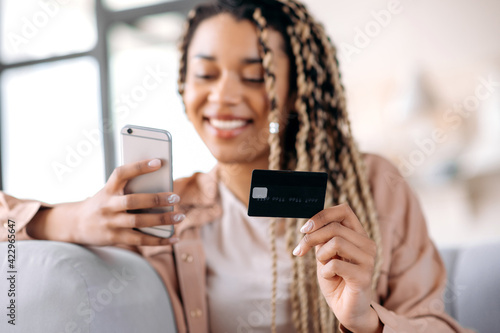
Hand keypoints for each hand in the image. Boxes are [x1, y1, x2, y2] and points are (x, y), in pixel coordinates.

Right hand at [28, 159, 183, 246]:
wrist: (76, 224)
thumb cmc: (103, 203)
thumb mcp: (110, 191)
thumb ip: (130, 188)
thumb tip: (163, 189)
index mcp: (108, 189)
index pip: (121, 173)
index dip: (139, 167)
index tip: (158, 162)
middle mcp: (108, 205)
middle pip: (133, 201)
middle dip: (156, 199)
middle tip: (175, 197)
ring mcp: (111, 223)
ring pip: (139, 222)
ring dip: (162, 220)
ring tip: (180, 216)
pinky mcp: (115, 238)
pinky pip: (141, 240)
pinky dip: (160, 240)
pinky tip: (174, 237)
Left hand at [292, 203, 381, 332]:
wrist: (346, 309)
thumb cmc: (335, 279)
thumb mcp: (325, 254)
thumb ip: (322, 237)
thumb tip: (309, 223)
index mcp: (358, 235)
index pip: (344, 210)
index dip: (322, 215)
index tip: (305, 228)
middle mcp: (367, 244)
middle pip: (334, 227)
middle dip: (311, 238)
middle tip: (299, 250)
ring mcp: (368, 260)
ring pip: (336, 242)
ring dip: (321, 255)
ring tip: (324, 267)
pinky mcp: (364, 277)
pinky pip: (335, 264)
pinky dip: (326, 272)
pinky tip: (331, 278)